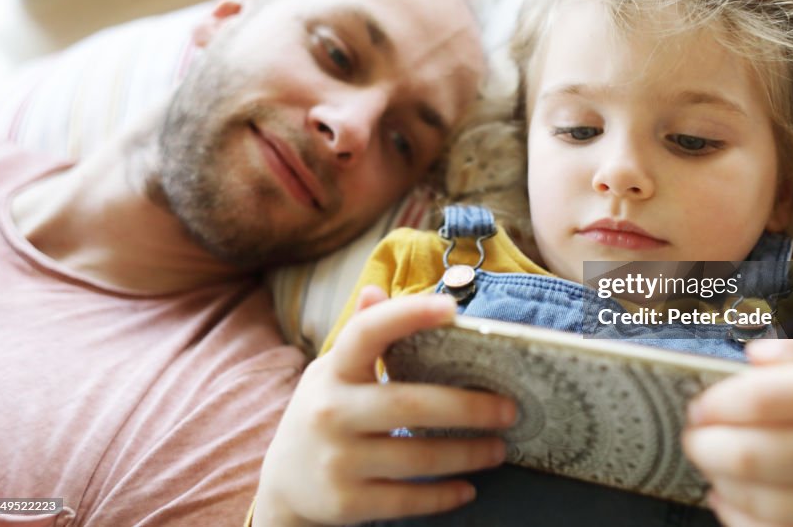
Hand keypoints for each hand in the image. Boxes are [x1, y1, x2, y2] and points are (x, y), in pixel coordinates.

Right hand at [254, 287, 517, 526]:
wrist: (283, 486)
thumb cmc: (324, 414)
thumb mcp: (332, 372)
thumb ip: (359, 334)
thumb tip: (375, 289)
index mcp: (333, 371)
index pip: (368, 332)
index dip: (408, 315)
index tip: (451, 309)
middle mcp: (331, 413)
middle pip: (410, 404)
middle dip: (468, 407)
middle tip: (509, 409)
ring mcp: (337, 461)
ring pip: (418, 458)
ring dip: (468, 454)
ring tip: (498, 449)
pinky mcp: (346, 503)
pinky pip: (407, 500)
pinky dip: (444, 496)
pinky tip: (467, 488)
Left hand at [682, 340, 792, 526]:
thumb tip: (754, 354)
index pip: (762, 398)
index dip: (716, 404)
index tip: (698, 406)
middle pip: (751, 455)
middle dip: (705, 446)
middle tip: (694, 438)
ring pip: (756, 499)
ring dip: (719, 480)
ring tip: (713, 465)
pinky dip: (736, 515)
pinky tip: (729, 498)